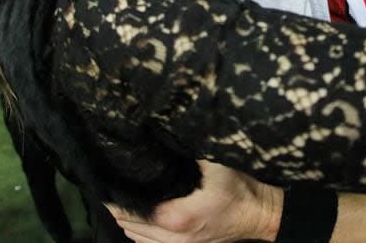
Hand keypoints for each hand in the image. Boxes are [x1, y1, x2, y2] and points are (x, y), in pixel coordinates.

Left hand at [106, 161, 282, 242]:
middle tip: (110, 183)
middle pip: (128, 225)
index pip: (129, 210)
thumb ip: (183, 153)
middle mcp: (173, 238)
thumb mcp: (212, 162)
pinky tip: (137, 216)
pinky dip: (139, 232)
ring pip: (136, 238)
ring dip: (126, 220)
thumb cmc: (238, 186)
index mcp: (175, 217)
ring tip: (120, 197)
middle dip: (116, 206)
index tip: (106, 178)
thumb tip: (160, 133)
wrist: (260, 212)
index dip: (114, 195)